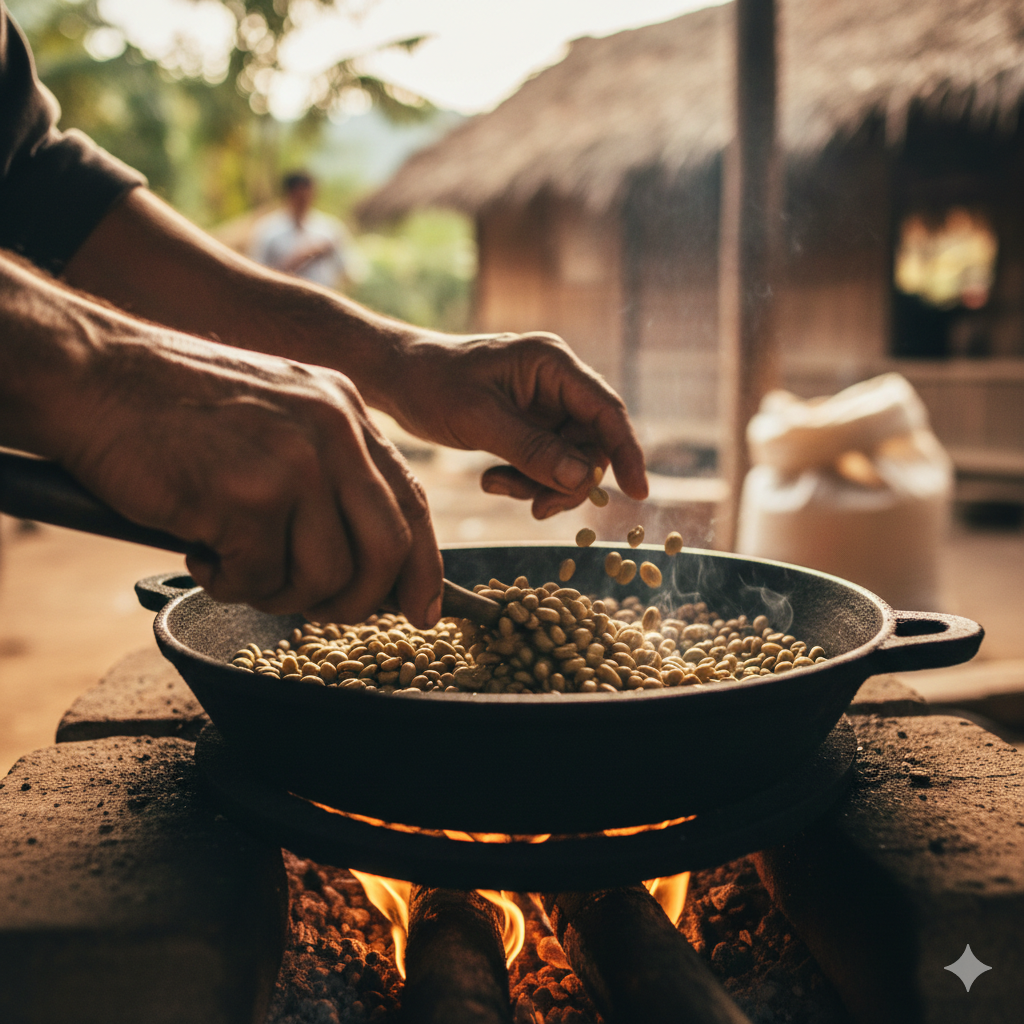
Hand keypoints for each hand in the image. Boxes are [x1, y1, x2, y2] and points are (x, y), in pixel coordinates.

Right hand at [59, 328, 441, 626]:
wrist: (94, 373)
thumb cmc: (177, 407)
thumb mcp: (278, 413)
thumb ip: (328, 472)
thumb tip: (367, 560)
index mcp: (347, 413)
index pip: (412, 502)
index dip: (424, 567)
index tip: (422, 610)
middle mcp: (334, 432)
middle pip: (387, 550)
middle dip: (358, 601)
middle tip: (317, 610)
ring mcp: (295, 461)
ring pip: (325, 576)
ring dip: (280, 595)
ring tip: (237, 568)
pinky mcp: (248, 494)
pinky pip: (260, 579)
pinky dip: (229, 583)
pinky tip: (200, 552)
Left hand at [381, 332, 647, 517]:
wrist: (396, 378)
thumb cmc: (432, 385)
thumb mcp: (480, 420)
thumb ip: (532, 449)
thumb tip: (584, 479)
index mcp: (552, 364)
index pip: (606, 411)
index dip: (626, 452)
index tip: (638, 492)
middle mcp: (556, 382)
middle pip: (590, 443)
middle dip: (566, 480)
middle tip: (535, 507)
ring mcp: (544, 404)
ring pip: (569, 459)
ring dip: (541, 484)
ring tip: (496, 486)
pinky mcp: (528, 424)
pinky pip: (546, 462)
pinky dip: (526, 480)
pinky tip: (492, 480)